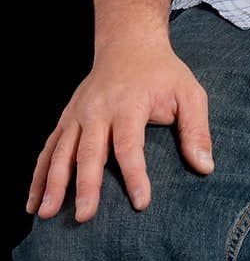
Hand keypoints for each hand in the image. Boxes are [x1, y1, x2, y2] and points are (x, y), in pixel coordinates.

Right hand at [25, 38, 214, 223]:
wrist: (129, 43)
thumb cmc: (162, 73)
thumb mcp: (189, 92)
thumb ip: (197, 129)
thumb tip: (206, 167)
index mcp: (129, 103)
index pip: (130, 143)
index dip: (135, 174)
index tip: (141, 202)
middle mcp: (98, 109)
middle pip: (89, 151)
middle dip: (86, 185)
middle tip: (84, 217)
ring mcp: (78, 113)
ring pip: (61, 152)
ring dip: (52, 183)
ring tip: (45, 214)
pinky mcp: (66, 119)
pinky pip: (48, 149)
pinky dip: (38, 175)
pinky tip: (33, 202)